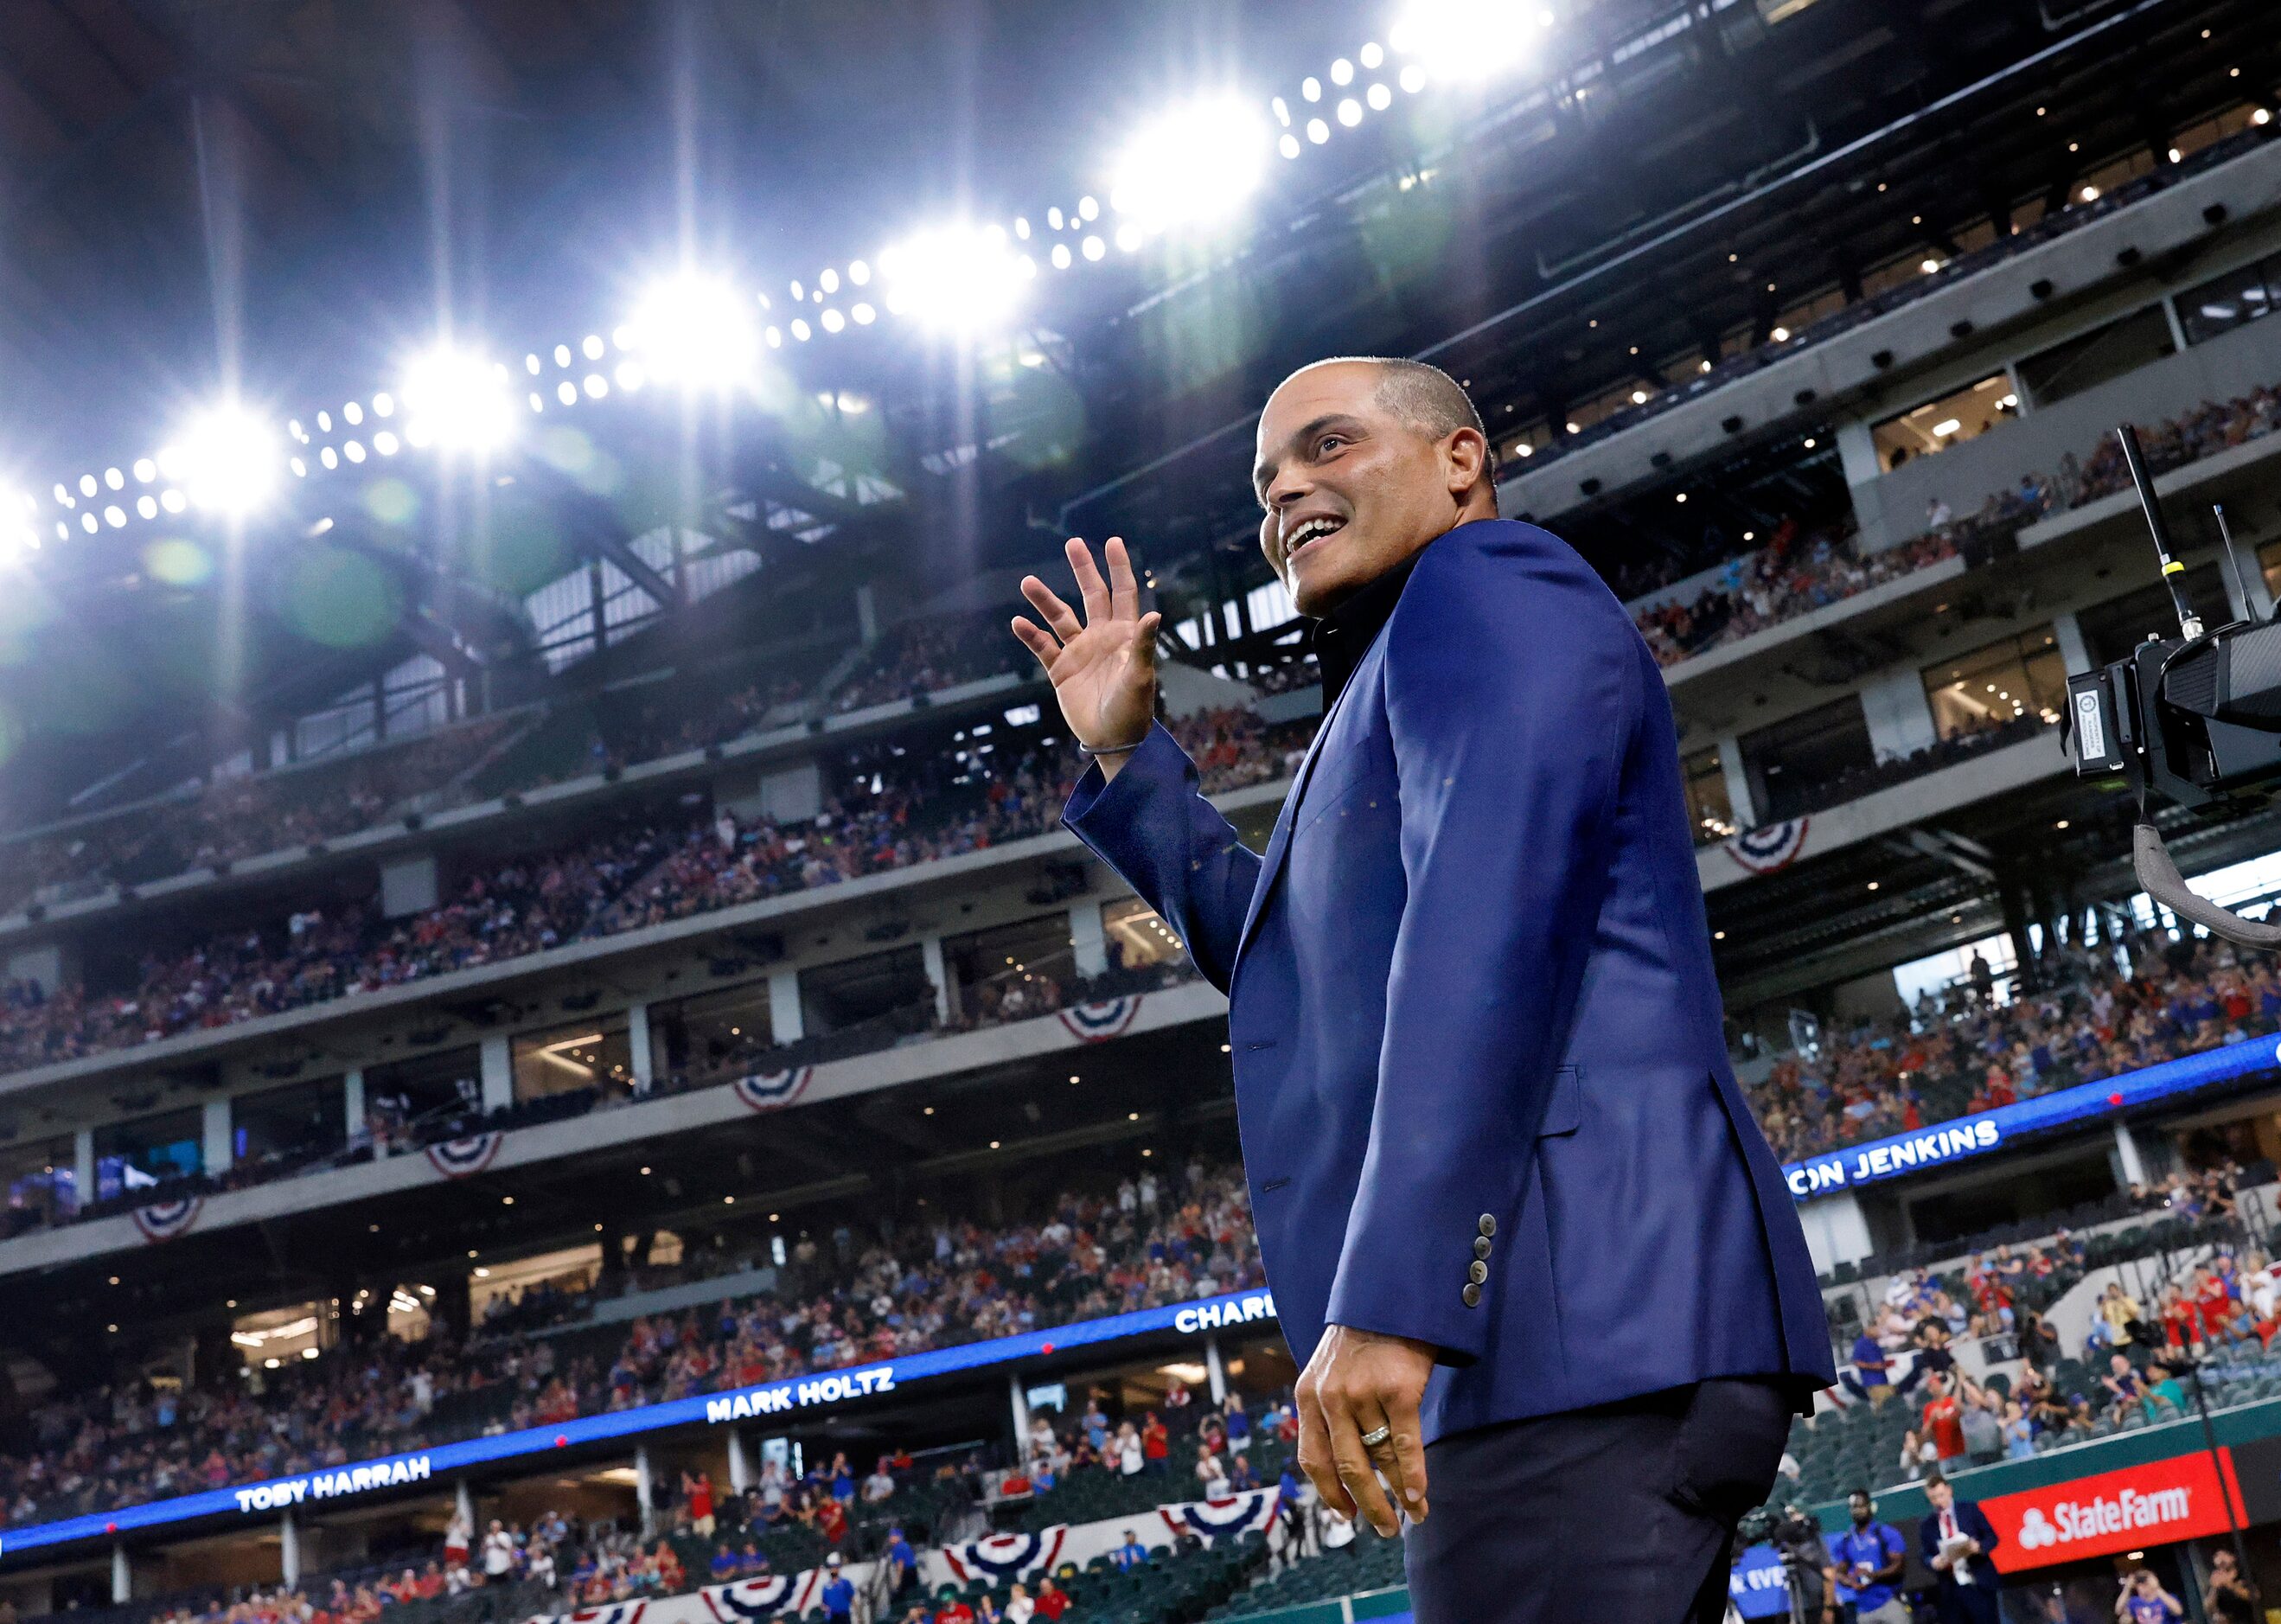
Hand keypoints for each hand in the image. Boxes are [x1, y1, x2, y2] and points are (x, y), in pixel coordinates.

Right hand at [1012, 538, 1159, 775]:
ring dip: (1044, 600)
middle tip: (1073, 543)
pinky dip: (1030, 635)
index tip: (1113, 542)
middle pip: (1091, 596)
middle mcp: (1101, 638)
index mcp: (1124, 635)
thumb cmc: (1133, 711)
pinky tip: (1018, 622)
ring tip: (1027, 583)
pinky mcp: (1061, 670)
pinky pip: (1043, 646)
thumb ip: (1144, 645)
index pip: (1122, 594)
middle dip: (1083, 570)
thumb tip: (1155, 614)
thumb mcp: (1140, 677)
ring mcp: (1080, 652)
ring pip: (1060, 618)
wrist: (1113, 741)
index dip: (1119, 568)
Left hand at [1294, 1324, 1434, 1536]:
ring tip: (1415, 1513)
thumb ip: (1327, 1412)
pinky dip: (1415, 1476)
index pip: (1313, 1459)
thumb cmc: (1361, 1341)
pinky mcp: (1398, 1391)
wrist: (1389, 1298)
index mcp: (1308, 1396)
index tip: (1346, 1516)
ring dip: (1401, 1494)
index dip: (1330, 1493)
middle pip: (1349, 1468)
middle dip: (1368, 1506)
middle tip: (1385, 1529)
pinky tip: (1421, 1495)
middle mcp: (1331, 1398)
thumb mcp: (1327, 1371)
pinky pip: (1406, 1446)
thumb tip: (1342, 1471)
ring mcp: (1364, 1394)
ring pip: (1382, 1460)